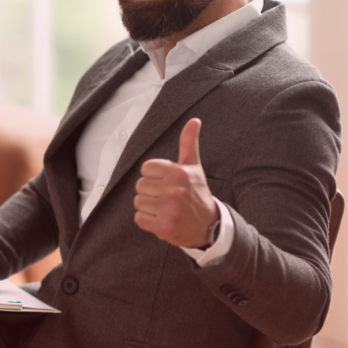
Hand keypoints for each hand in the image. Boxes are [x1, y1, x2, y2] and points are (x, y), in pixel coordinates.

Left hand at [133, 118, 218, 247]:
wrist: (209, 226)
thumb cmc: (197, 193)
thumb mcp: (194, 167)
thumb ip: (189, 143)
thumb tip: (194, 120)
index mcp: (179, 173)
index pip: (145, 168)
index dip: (153, 176)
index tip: (166, 181)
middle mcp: (174, 190)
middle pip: (139, 186)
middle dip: (150, 192)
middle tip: (166, 197)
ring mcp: (169, 210)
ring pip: (138, 202)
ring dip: (148, 207)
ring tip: (165, 208)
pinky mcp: (164, 227)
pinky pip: (139, 218)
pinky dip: (148, 221)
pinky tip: (162, 219)